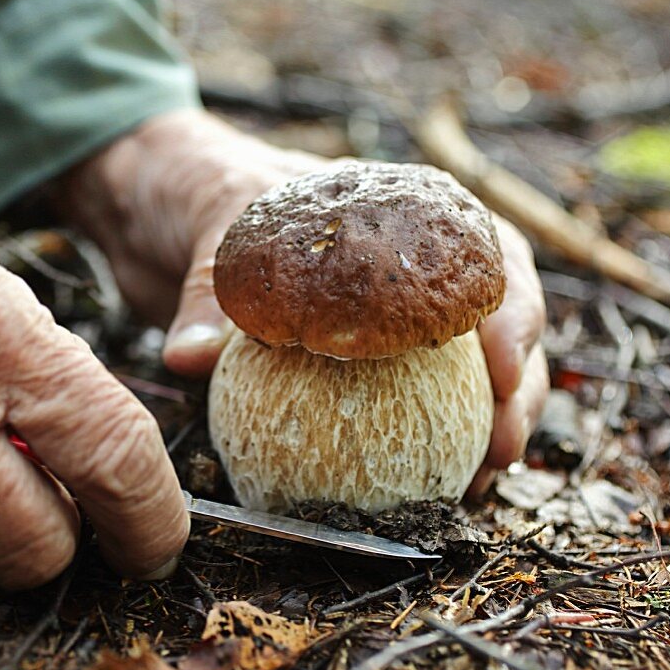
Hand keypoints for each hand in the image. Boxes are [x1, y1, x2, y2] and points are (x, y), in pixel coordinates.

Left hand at [61, 110, 547, 492]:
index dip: (512, 312)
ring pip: (456, 368)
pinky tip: (405, 485)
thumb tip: (193, 358)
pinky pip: (389, 399)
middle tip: (502, 447)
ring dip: (478, 424)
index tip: (500, 370)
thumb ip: (205, 290)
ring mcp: (378, 313)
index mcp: (398, 211)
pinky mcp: (341, 358)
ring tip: (474, 482)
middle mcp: (403, 264)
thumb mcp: (207, 218)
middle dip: (515, 387)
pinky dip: (410, 440)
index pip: (487, 253)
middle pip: (490, 322)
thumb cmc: (197, 184)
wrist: (154, 198)